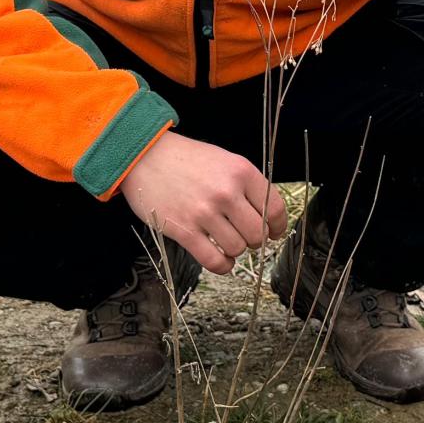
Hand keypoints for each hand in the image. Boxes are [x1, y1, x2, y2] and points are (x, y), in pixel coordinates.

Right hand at [117, 130, 287, 273]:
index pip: (275, 208)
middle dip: (256, 240)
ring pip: (238, 248)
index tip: (275, 232)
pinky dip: (222, 265)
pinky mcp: (184, 230)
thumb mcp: (225, 160)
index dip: (278, 226)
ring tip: (227, 241)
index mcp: (241, 172)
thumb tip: (267, 215)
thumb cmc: (186, 159)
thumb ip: (247, 185)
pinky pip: (214, 261)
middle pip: (258, 233)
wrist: (145, 157)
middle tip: (246, 236)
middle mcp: (226, 192)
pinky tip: (221, 259)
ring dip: (236, 250)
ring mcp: (204, 212)